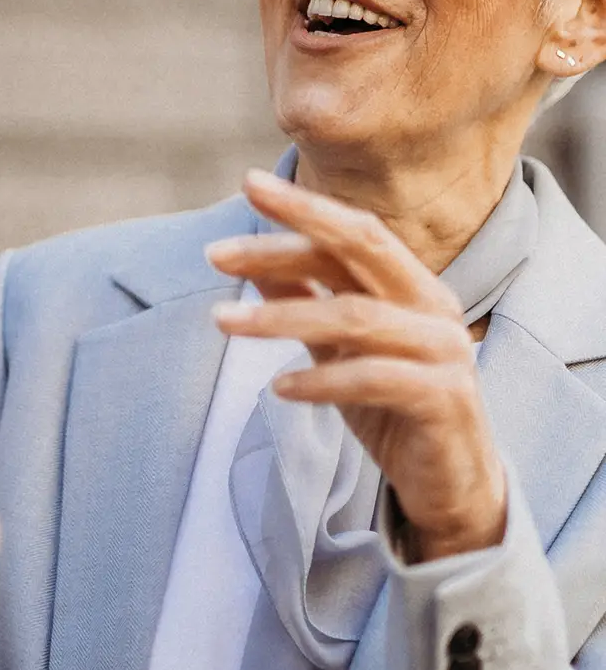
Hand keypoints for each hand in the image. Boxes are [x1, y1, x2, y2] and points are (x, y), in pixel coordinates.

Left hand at [205, 170, 506, 562]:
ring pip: (355, 316)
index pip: (353, 231)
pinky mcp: (442, 398)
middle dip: (289, 237)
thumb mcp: (337, 350)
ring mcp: (443, 349)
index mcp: (411, 283)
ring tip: (222, 322)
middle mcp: (432, 305)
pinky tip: (279, 388)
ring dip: (281, 316)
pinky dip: (321, 380)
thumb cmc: (392, 407)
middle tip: (218, 248)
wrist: (451, 484)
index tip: (248, 185)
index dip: (303, 207)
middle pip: (360, 249)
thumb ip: (303, 302)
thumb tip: (250, 261)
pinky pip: (373, 377)